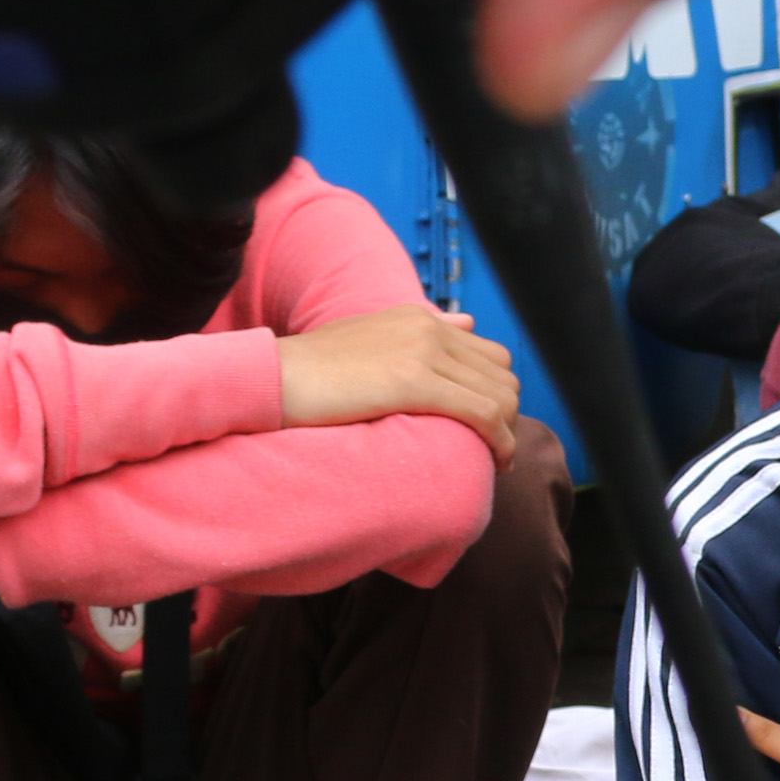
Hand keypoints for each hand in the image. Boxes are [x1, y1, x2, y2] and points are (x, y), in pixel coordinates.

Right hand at [278, 306, 519, 459]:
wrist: (271, 379)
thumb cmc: (310, 373)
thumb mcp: (369, 339)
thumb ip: (418, 331)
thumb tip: (465, 321)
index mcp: (418, 318)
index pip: (488, 355)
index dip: (496, 394)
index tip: (490, 428)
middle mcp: (427, 328)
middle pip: (502, 374)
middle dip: (508, 414)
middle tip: (496, 449)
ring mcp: (421, 352)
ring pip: (500, 395)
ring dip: (508, 431)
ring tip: (497, 460)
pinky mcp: (412, 381)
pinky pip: (482, 412)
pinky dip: (500, 440)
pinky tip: (497, 462)